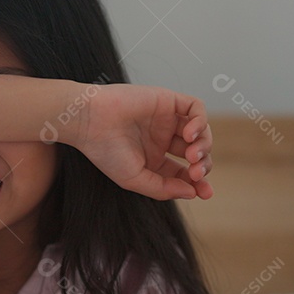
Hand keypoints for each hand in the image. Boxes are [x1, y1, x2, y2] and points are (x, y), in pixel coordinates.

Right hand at [72, 84, 212, 200]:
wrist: (89, 121)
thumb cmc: (104, 151)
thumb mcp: (134, 179)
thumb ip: (163, 188)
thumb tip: (192, 192)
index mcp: (154, 158)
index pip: (184, 171)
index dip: (198, 182)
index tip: (204, 191)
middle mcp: (162, 138)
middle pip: (197, 153)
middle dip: (203, 165)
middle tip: (196, 173)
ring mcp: (166, 119)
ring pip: (201, 131)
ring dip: (204, 145)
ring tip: (192, 155)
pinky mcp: (167, 100)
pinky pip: (195, 108)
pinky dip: (200, 121)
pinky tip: (189, 135)